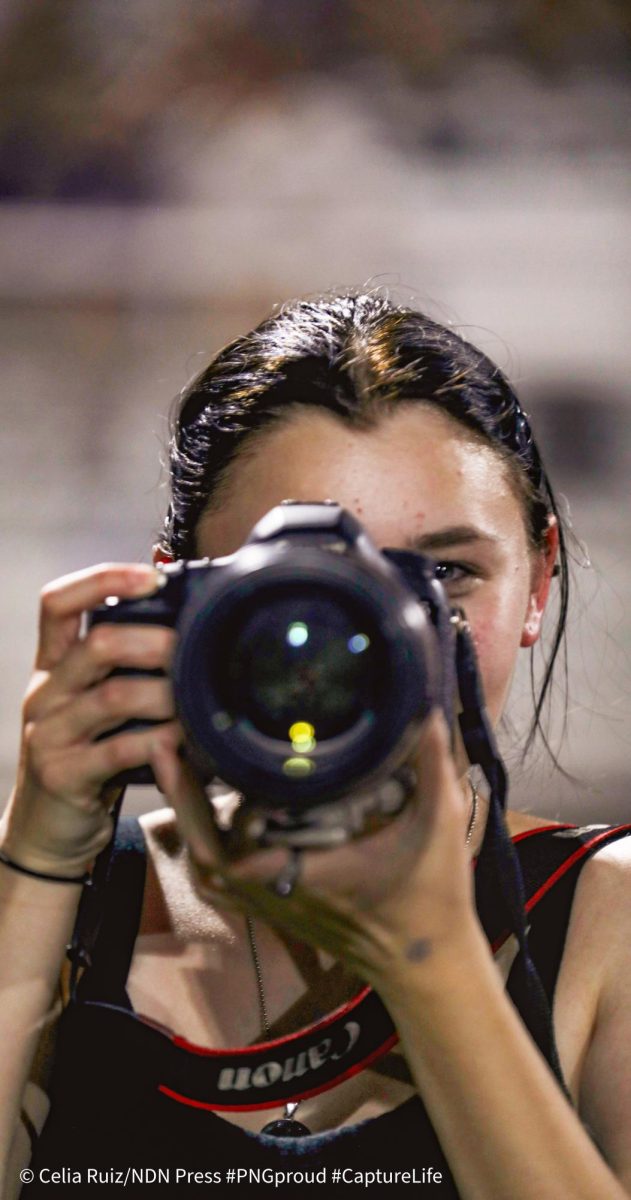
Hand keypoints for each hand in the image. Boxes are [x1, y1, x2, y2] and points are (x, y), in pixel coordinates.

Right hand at [0, 563, 176, 876]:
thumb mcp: (97, 708)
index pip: (56, 602)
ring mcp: (48, 734)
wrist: (47, 832)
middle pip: (97, 644)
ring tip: (201, 695)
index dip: (102, 578)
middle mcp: (45, 693)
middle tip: (197, 645)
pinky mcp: (62, 774)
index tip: (152, 576)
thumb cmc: (89, 759)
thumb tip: (186, 629)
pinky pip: (120, 749)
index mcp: (52, 666)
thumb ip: (125, 671)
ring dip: (167, 693)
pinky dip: (162, 740)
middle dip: (156, 640)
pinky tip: (188, 739)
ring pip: (114, 696)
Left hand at [151, 711, 481, 993]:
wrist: (426, 964)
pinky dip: (206, 845)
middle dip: (179, 794)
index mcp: (302, 872)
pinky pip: (222, 880)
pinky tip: (208, 809)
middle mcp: (275, 891)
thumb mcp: (439, 826)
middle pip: (201, 848)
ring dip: (189, 818)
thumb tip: (426, 705)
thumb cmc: (432, 898)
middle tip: (167, 739)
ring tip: (180, 763)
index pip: (225, 838)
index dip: (193, 795)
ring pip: (207, 864)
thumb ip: (432, 765)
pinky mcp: (276, 907)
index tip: (181, 742)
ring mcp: (272, 904)